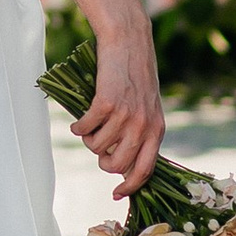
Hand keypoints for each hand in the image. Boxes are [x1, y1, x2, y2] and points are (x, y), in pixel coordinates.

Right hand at [76, 14, 163, 201]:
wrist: (128, 41)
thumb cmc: (134, 76)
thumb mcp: (146, 107)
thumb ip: (140, 134)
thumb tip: (122, 166)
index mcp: (156, 130)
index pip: (145, 171)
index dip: (129, 186)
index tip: (116, 194)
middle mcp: (143, 126)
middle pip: (115, 164)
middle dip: (101, 160)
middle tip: (97, 143)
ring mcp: (125, 115)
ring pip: (96, 147)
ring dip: (88, 138)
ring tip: (90, 124)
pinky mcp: (106, 103)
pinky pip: (85, 128)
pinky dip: (78, 126)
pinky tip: (79, 119)